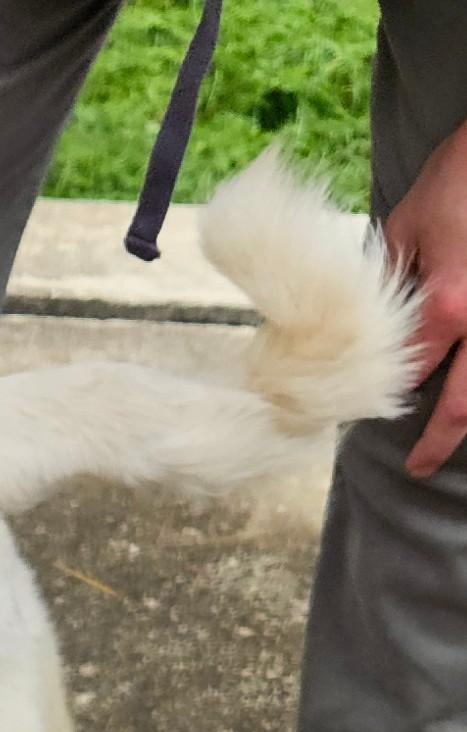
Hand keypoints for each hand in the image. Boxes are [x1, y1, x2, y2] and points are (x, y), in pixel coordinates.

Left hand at [385, 121, 466, 477]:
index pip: (408, 373)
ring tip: (450, 437)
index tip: (365, 412)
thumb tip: (371, 314)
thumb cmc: (461, 173)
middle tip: (417, 468)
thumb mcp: (406, 222)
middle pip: (464, 404)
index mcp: (447, 305)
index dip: (383, 396)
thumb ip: (388, 277)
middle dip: (439, 443)